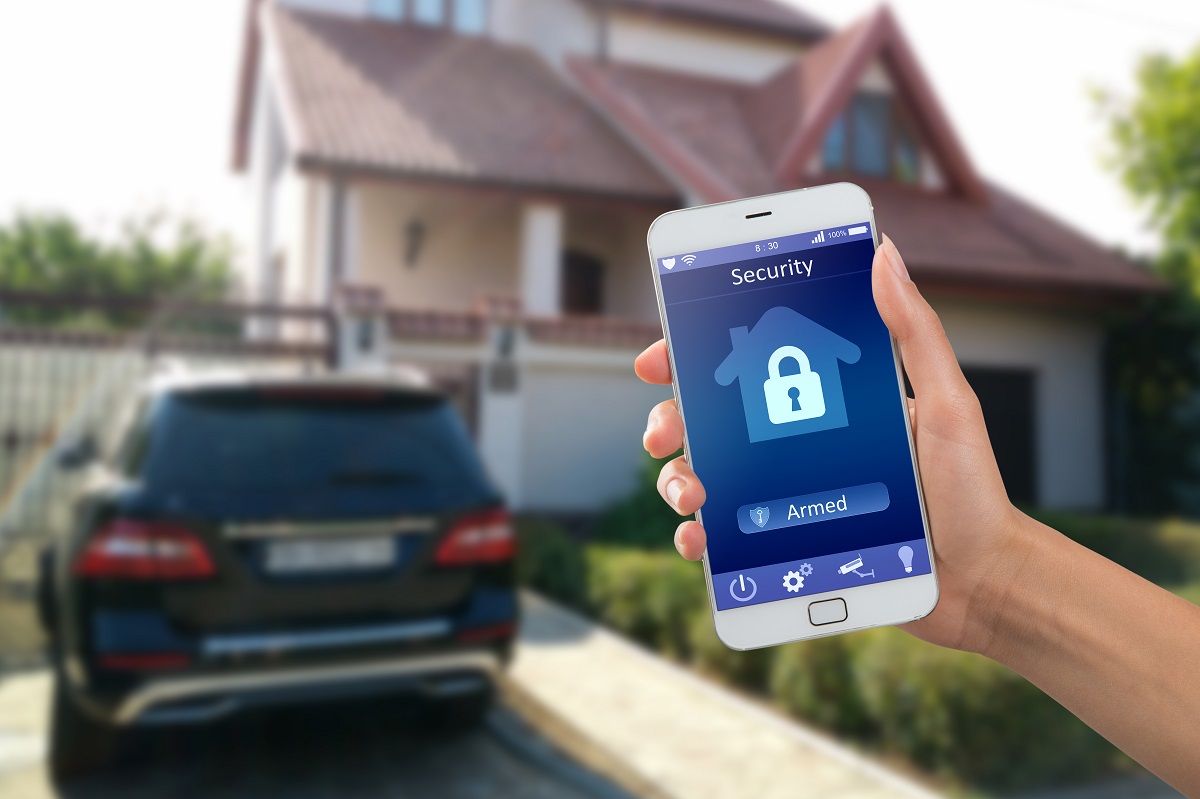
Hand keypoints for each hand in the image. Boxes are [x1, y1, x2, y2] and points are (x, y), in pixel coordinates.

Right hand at [635, 235, 1028, 652]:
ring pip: (706, 477)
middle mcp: (798, 445)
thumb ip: (915, 332)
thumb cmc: (973, 491)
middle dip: (671, 421)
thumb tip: (885, 253)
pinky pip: (726, 539)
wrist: (983, 582)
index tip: (662, 356)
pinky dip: (697, 538)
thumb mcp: (947, 404)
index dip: (696, 356)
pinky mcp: (785, 546)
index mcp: (827, 402)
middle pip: (711, 422)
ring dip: (678, 481)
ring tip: (692, 495)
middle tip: (663, 433)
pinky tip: (699, 541)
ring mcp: (786, 497)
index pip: (749, 366)